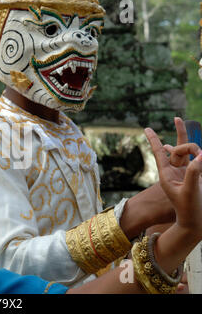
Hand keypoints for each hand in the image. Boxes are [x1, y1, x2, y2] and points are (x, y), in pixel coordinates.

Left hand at [122, 118, 188, 237]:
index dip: (154, 140)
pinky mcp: (194, 176)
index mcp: (166, 175)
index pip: (159, 153)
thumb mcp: (190, 191)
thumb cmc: (189, 209)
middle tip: (177, 119)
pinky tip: (200, 155)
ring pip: (188, 153)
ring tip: (200, 154)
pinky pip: (195, 160)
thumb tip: (201, 155)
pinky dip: (197, 156)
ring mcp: (184, 173)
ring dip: (193, 148)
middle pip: (177, 148)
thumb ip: (195, 172)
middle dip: (181, 137)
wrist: (195, 222)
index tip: (146, 128)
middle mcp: (174, 172)